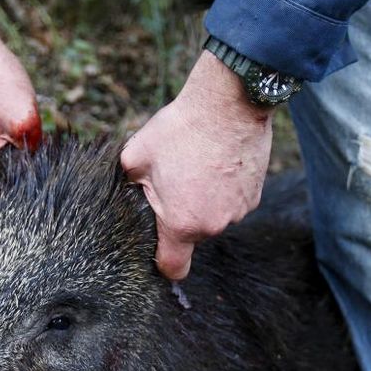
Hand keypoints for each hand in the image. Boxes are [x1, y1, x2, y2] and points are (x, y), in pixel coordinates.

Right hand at [0, 0, 40, 182]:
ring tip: (27, 140)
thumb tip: (42, 170)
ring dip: (9, 153)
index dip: (13, 200)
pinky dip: (1, 139)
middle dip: (14, 175)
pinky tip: (13, 123)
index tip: (32, 199)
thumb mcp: (25, 118)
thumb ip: (33, 150)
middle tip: (38, 166)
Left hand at [121, 50, 273, 279]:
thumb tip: (116, 194)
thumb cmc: (180, 129)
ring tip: (195, 168)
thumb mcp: (135, 156)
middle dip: (179, 217)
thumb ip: (124, 185)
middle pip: (191, 237)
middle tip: (172, 184)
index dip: (162, 263)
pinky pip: (231, 203)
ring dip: (203, 202)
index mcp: (181, 223)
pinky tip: (215, 163)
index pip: (173, 268)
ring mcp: (237, 212)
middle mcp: (213, 225)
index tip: (157, 248)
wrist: (228, 103)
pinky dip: (222, 190)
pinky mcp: (254, 196)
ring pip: (212, 218)